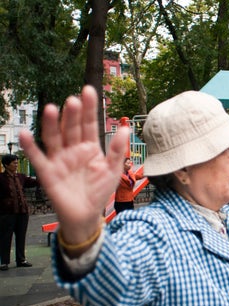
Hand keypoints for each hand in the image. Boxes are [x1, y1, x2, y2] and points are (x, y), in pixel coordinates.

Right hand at [19, 86, 129, 248]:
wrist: (87, 215)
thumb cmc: (100, 191)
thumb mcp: (113, 170)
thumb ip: (118, 150)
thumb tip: (125, 129)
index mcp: (90, 147)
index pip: (89, 123)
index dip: (89, 108)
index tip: (89, 91)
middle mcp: (73, 149)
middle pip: (71, 128)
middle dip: (72, 114)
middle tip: (73, 100)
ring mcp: (59, 159)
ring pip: (54, 137)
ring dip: (51, 124)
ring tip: (50, 108)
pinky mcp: (48, 172)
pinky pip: (38, 158)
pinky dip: (30, 147)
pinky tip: (26, 134)